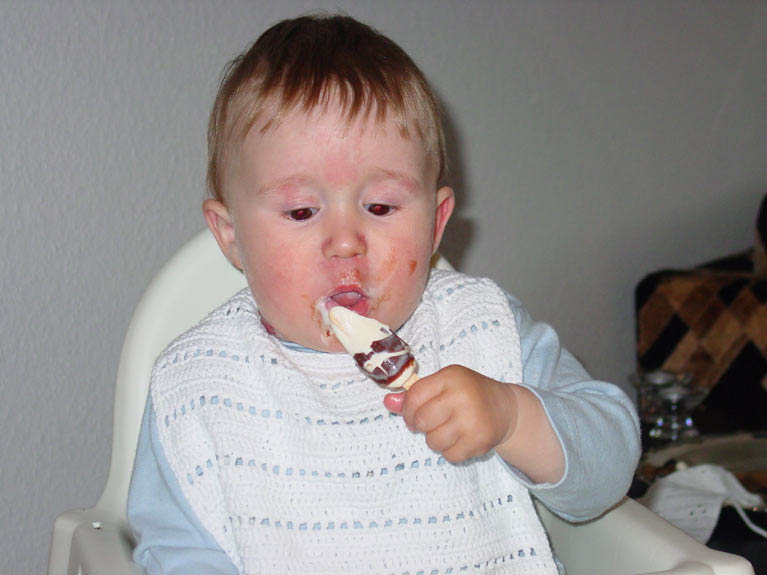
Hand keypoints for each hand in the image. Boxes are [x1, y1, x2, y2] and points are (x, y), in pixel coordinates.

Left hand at [384, 364, 517, 463]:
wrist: (506, 409)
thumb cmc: (468, 394)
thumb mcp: (443, 386)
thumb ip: (415, 394)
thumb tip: (388, 403)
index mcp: (451, 377)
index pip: (414, 396)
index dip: (407, 410)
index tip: (413, 415)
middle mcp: (462, 396)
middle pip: (421, 421)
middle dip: (421, 426)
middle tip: (433, 423)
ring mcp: (472, 420)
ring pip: (433, 441)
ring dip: (436, 440)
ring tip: (449, 431)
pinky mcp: (480, 441)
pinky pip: (450, 455)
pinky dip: (452, 452)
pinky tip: (461, 439)